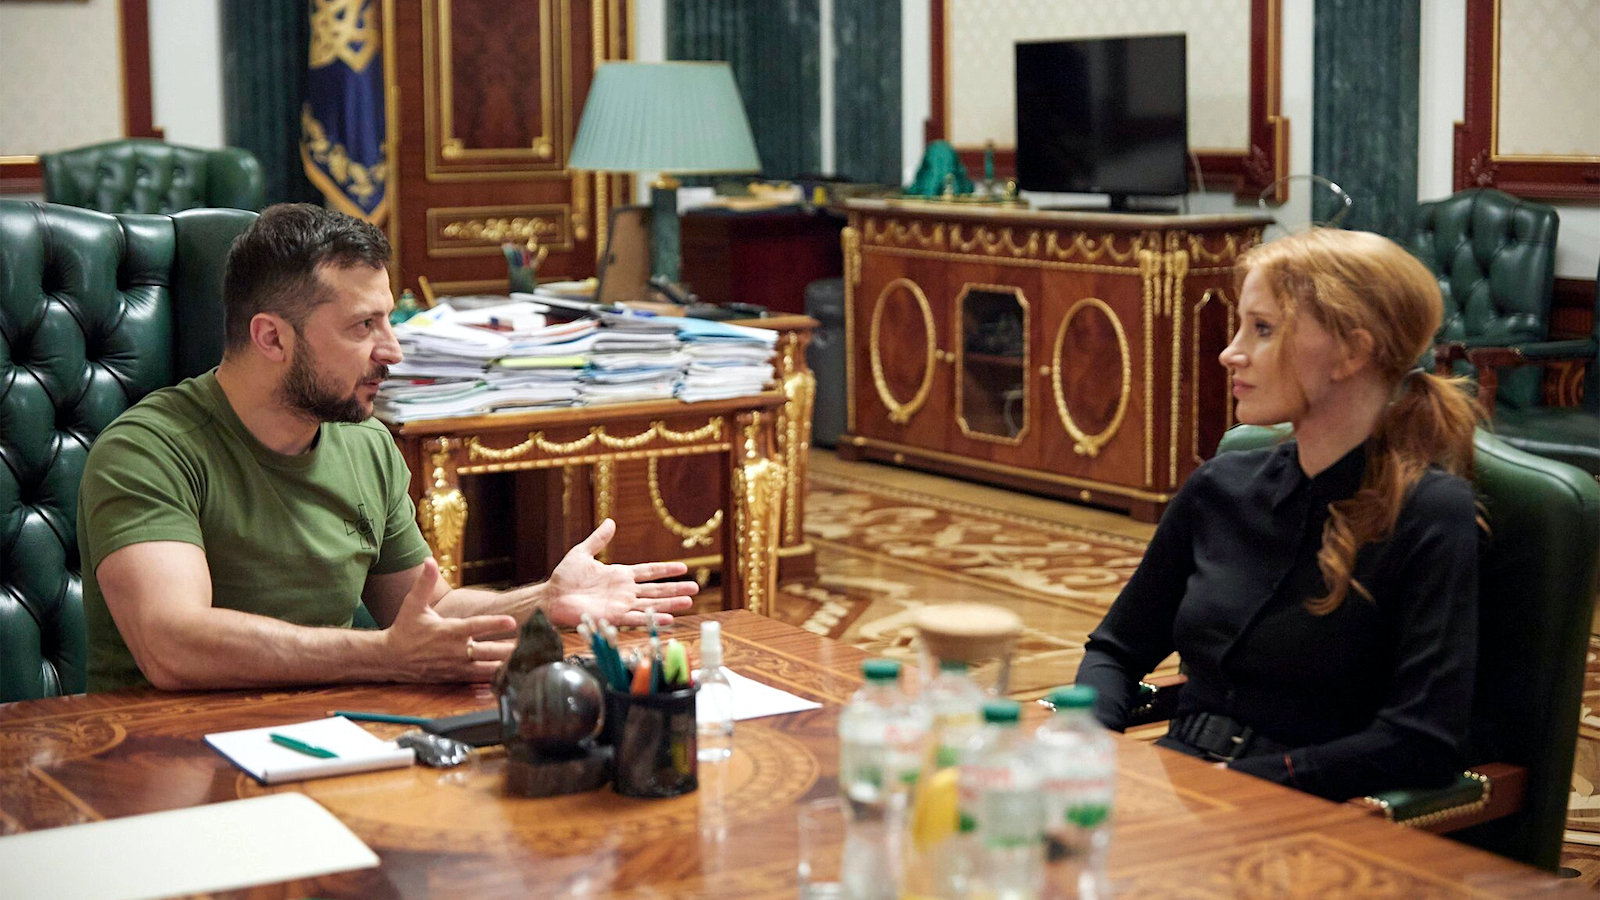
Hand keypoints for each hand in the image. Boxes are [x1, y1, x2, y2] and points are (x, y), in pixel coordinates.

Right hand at [383, 559, 516, 681]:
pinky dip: (496, 677)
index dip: (494, 624)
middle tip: (531, 645)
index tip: (512, 621)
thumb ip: (424, 582)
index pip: (475, 626)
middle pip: (487, 650)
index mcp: (448, 631)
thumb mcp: (413, 604)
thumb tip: (429, 559)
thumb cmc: (405, 628)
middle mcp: (455, 650)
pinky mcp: (456, 677)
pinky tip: (513, 675)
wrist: (391, 659)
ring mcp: (456, 666)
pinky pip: (479, 679)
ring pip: (487, 668)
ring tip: (528, 661)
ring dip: (507, 665)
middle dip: (509, 649)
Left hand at [544, 519, 698, 626]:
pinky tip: (667, 618)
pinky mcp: (613, 616)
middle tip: (696, 588)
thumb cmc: (564, 577)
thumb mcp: (582, 552)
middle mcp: (624, 591)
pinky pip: (636, 618)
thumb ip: (598, 539)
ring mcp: (621, 604)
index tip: (684, 568)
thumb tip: (610, 522)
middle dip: (676, 589)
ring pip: (651, 604)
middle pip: (656, 589)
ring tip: (689, 602)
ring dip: (670, 603)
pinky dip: (652, 618)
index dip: (666, 569)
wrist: (551, 597)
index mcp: (620, 575)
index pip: (649, 571)